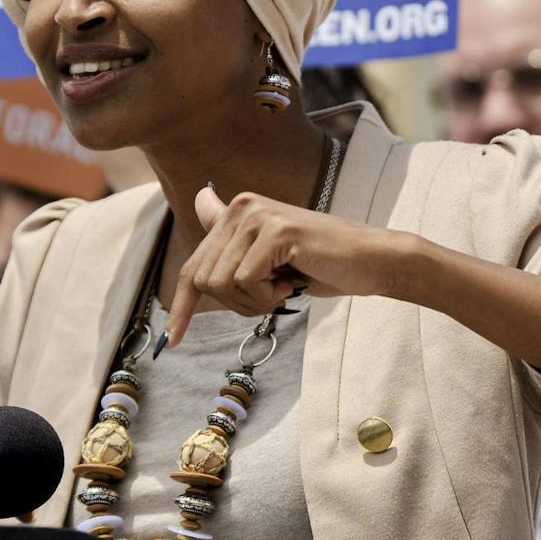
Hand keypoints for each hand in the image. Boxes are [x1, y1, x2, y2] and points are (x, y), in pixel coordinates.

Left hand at [165, 186, 403, 346]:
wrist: (369, 262)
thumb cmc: (320, 264)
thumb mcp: (268, 257)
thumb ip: (232, 239)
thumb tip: (199, 198)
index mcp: (235, 212)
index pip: (193, 266)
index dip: (181, 306)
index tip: (171, 341)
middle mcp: (241, 206)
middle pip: (205, 281)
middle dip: (237, 304)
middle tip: (273, 295)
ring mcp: (256, 216)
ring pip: (222, 282)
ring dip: (254, 300)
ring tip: (284, 285)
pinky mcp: (275, 230)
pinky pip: (246, 281)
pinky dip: (268, 295)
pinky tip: (292, 281)